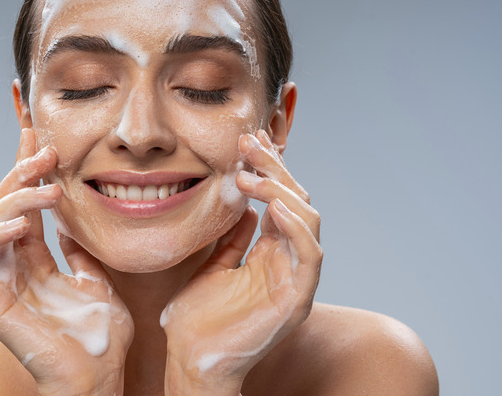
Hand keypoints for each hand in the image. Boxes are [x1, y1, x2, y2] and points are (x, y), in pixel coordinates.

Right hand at [0, 128, 133, 395]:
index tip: (36, 132)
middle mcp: (11, 265)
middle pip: (1, 204)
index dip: (25, 167)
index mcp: (33, 259)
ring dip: (14, 197)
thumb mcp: (96, 279)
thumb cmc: (98, 335)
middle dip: (20, 172)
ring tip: (47, 186)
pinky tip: (20, 222)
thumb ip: (79, 251)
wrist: (98, 375)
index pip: (23, 203)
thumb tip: (73, 224)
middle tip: (48, 152)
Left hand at [161, 130, 321, 394]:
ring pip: (308, 221)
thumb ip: (231, 238)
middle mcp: (288, 263)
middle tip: (248, 143)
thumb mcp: (211, 266)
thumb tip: (240, 205)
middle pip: (296, 203)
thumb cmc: (196, 321)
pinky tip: (274, 206)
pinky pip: (310, 255)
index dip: (268, 168)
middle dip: (274, 168)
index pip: (280, 200)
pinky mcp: (297, 298)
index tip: (248, 139)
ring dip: (280, 191)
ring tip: (248, 175)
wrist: (192, 362)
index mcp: (270, 254)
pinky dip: (296, 227)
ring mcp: (296, 280)